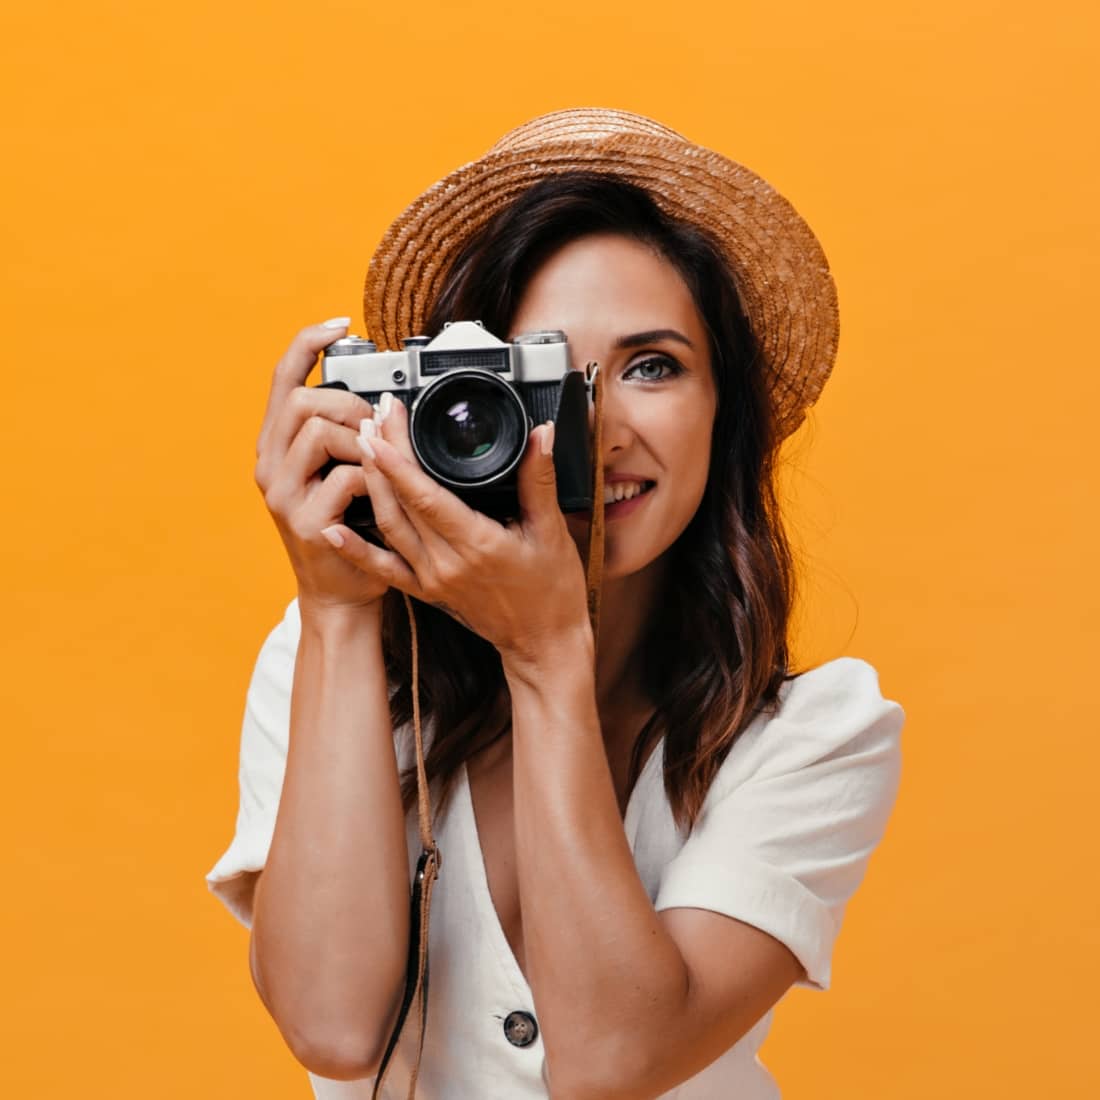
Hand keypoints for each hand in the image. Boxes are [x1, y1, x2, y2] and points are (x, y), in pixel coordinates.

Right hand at [254, 320, 397, 614]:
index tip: (340, 323)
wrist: (344, 593)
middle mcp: (270, 466)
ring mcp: (283, 496)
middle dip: (347, 403)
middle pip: (300, 400)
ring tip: (378, 465)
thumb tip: (381, 397)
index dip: (308, 343)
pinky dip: (372, 479)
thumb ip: (347, 436)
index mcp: (278, 446)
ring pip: (318, 431)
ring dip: (361, 440)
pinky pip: (345, 477)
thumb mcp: (340, 473)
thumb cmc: (352, 529)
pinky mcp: (306, 523)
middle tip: (374, 426)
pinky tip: (378, 496)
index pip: (282, 378)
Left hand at [320, 397, 591, 661]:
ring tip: (360, 448)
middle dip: (381, 458)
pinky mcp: (426, 592)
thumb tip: (544, 433)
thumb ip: (541, 478)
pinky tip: (331, 528)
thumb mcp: (552, 530)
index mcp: (478, 544)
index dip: (399, 459)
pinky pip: (384, 568)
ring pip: (388, 527)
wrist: (544, 644)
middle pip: (401, 503)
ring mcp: (432, 579)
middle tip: (371, 418)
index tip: (384, 425)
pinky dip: (355, 549)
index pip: (426, 495)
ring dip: (370, 486)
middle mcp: (447, 563)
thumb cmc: (552, 590)